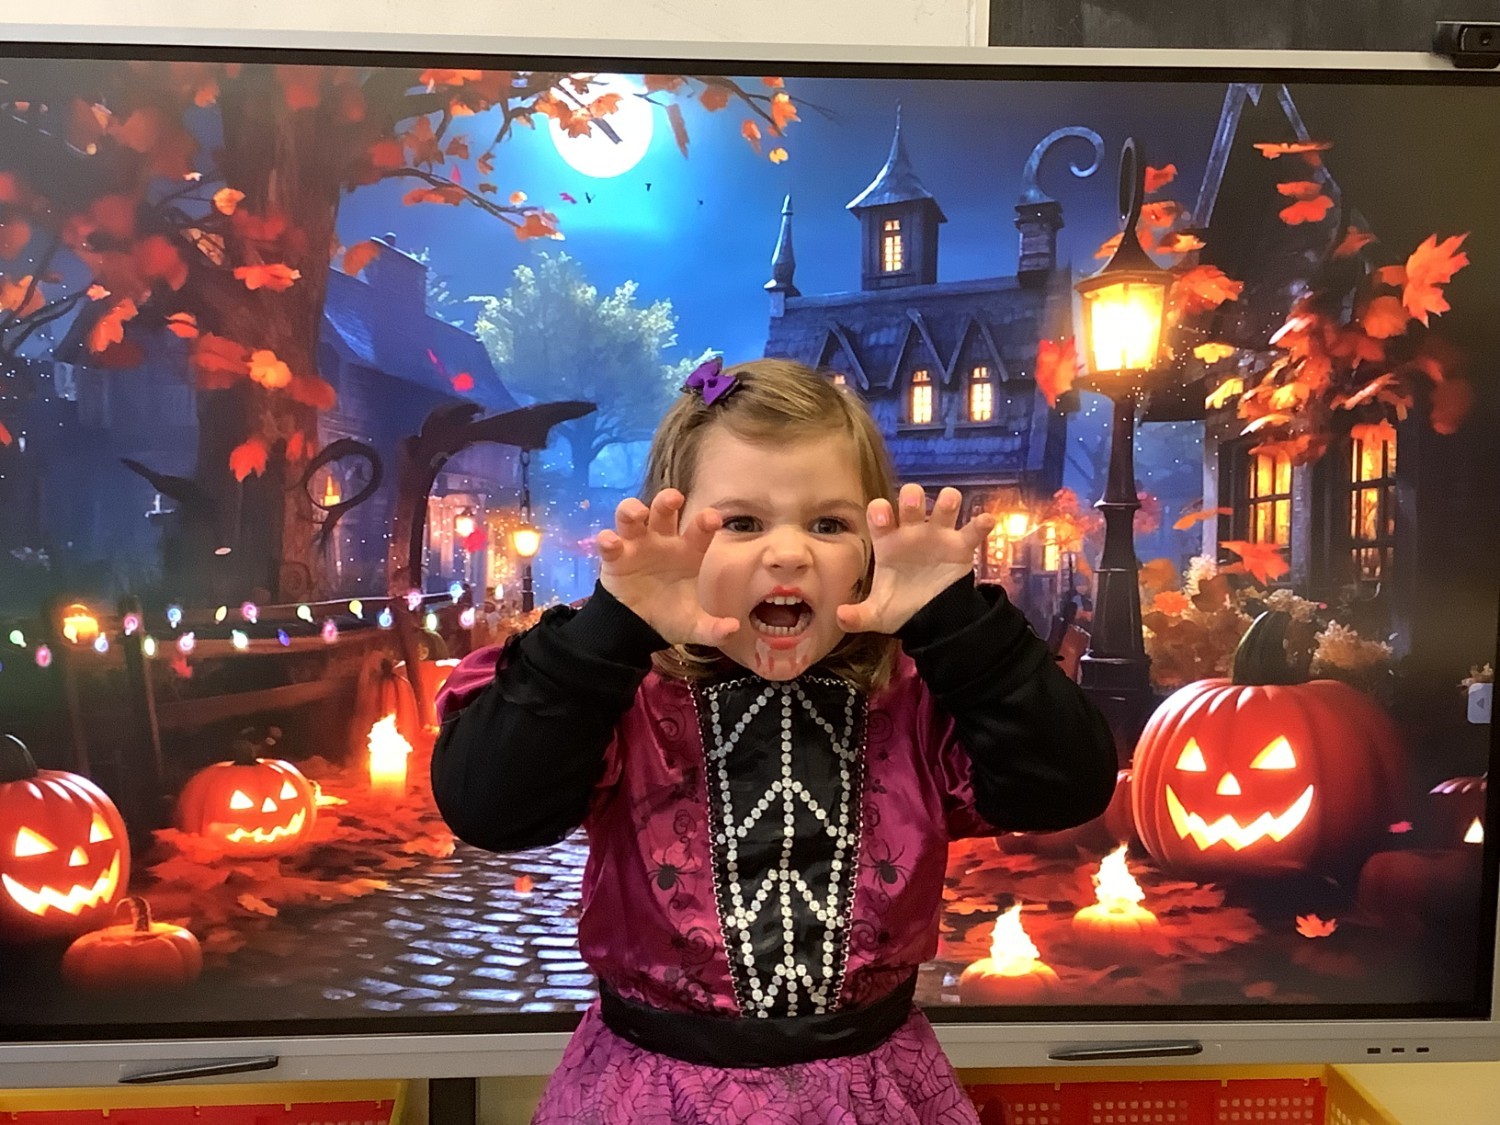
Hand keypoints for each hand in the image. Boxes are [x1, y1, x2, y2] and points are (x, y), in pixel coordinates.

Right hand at [596, 489, 740, 646]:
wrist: (638, 627)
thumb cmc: (671, 614)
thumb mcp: (693, 626)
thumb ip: (713, 628)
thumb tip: (732, 628)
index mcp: (688, 551)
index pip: (699, 530)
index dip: (705, 521)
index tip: (713, 518)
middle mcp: (663, 541)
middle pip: (664, 511)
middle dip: (667, 501)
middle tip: (674, 498)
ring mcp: (637, 545)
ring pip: (631, 516)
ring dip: (632, 510)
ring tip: (638, 514)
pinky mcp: (615, 557)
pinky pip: (608, 543)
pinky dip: (607, 540)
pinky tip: (611, 543)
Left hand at [835, 484, 995, 635]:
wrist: (930, 619)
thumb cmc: (900, 607)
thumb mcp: (878, 614)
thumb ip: (858, 616)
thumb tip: (840, 617)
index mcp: (888, 542)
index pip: (880, 514)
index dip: (880, 511)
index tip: (882, 518)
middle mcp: (912, 531)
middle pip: (912, 500)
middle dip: (912, 497)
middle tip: (912, 503)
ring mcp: (938, 536)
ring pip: (945, 504)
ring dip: (947, 500)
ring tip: (948, 505)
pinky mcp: (961, 546)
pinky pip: (973, 530)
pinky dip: (981, 523)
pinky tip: (985, 521)